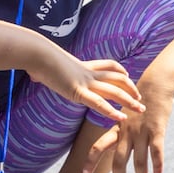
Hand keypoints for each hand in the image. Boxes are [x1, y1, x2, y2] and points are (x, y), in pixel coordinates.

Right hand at [27, 48, 144, 124]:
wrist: (37, 54)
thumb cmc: (37, 60)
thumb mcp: (46, 67)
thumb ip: (42, 73)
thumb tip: (32, 75)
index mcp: (83, 66)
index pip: (108, 65)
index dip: (120, 70)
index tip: (127, 75)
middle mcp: (88, 73)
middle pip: (117, 79)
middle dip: (131, 89)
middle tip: (141, 99)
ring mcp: (84, 82)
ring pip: (114, 91)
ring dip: (129, 101)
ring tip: (140, 109)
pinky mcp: (77, 91)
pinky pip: (99, 103)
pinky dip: (111, 111)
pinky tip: (120, 118)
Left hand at [83, 79, 173, 172]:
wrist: (155, 84)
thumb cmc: (140, 101)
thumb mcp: (125, 114)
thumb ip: (120, 130)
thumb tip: (112, 143)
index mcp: (117, 128)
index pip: (99, 146)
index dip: (91, 160)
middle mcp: (127, 132)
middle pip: (119, 159)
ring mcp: (142, 132)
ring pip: (139, 160)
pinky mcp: (157, 130)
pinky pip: (156, 151)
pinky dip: (158, 165)